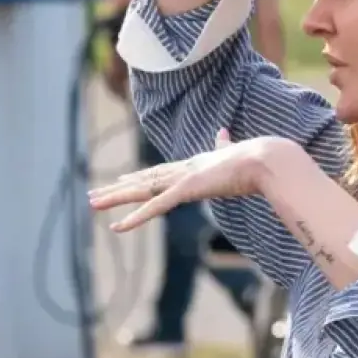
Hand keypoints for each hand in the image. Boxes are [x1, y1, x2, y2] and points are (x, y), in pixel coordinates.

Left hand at [89, 129, 282, 232]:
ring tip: (92, 203)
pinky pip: (155, 207)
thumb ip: (225, 145)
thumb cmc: (256, 158)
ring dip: (115, 198)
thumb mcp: (234, 153)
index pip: (158, 172)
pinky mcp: (186, 189)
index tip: (121, 178)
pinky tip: (118, 226)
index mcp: (192, 166)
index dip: (138, 177)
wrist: (265, 159)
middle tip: (93, 194)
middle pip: (142, 181)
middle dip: (117, 189)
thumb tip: (223, 131)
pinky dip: (136, 218)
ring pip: (140, 192)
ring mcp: (182, 179)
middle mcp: (181, 170)